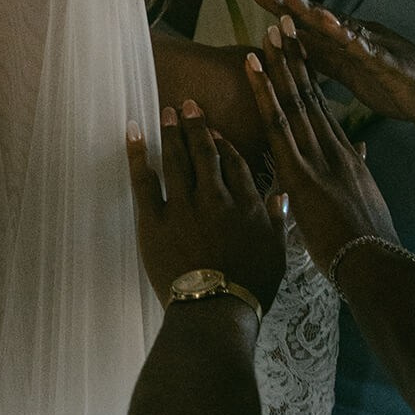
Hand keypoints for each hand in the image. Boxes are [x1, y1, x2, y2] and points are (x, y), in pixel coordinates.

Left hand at [127, 100, 287, 310]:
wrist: (216, 309)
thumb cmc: (249, 288)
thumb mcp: (276, 254)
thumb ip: (277, 221)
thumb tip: (280, 197)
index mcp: (246, 205)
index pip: (235, 164)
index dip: (225, 144)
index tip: (215, 132)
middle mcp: (216, 198)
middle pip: (205, 153)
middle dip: (196, 125)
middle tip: (188, 104)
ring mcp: (183, 207)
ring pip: (177, 159)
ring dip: (172, 131)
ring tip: (167, 111)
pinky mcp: (155, 221)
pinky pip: (143, 180)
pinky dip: (137, 153)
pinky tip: (133, 130)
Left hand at [244, 28, 397, 274]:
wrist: (374, 263)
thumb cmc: (366, 243)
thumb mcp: (364, 199)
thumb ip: (358, 170)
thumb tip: (359, 152)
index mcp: (346, 156)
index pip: (322, 109)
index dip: (309, 79)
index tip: (298, 53)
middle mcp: (334, 148)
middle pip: (309, 96)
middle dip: (295, 59)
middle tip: (282, 24)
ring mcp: (318, 156)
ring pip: (293, 100)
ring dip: (278, 64)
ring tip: (266, 33)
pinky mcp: (302, 170)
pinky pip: (278, 122)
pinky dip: (264, 92)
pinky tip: (253, 68)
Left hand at [250, 0, 414, 137]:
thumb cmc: (398, 87)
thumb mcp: (351, 74)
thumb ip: (326, 60)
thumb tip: (295, 52)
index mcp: (347, 42)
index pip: (309, 23)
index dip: (283, 8)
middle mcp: (358, 36)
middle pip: (317, 16)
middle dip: (287, 1)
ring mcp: (374, 46)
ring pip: (337, 25)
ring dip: (312, 9)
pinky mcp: (388, 62)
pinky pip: (366, 48)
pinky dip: (348, 37)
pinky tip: (332, 26)